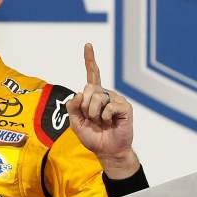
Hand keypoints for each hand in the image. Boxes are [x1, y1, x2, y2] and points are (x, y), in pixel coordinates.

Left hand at [64, 43, 139, 177]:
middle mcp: (105, 94)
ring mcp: (116, 99)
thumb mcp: (76, 123)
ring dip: (94, 115)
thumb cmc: (93, 137)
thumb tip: (78, 94)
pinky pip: (109, 107)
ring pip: (97, 98)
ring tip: (101, 123)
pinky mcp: (125, 106)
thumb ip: (72, 108)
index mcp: (94, 95)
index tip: (88, 44)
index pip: (92, 74)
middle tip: (92, 119)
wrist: (107, 151)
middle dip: (85, 107)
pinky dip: (105, 118)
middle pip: (88, 88)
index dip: (90, 59)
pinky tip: (110, 123)